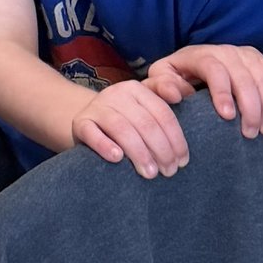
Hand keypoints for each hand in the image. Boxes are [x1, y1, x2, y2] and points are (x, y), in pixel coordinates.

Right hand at [68, 79, 192, 178]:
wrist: (88, 123)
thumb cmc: (127, 120)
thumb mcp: (146, 107)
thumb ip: (166, 96)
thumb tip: (183, 93)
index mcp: (137, 88)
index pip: (162, 113)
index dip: (175, 139)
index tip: (183, 161)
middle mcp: (116, 93)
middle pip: (144, 122)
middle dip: (161, 150)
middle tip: (169, 172)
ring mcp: (96, 107)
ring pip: (121, 128)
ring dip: (139, 153)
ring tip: (150, 174)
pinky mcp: (80, 122)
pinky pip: (92, 133)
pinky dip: (105, 145)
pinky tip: (117, 158)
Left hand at [148, 44, 262, 137]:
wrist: (191, 65)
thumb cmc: (176, 77)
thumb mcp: (162, 79)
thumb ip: (162, 85)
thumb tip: (174, 94)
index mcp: (198, 54)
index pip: (214, 68)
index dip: (223, 92)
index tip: (228, 117)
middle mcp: (223, 50)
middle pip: (243, 74)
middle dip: (251, 106)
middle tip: (251, 133)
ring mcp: (243, 54)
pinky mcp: (258, 60)